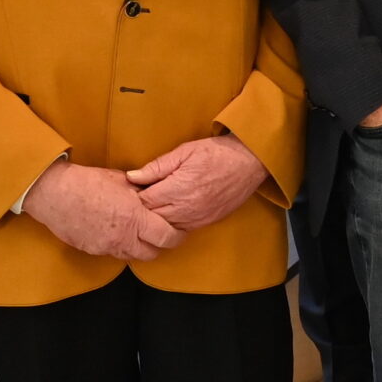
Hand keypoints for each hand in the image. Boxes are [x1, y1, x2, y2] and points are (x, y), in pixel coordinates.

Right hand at [23, 159, 183, 258]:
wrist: (54, 193)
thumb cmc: (88, 182)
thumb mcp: (123, 181)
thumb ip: (143, 192)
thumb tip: (156, 195)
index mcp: (135, 218)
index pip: (167, 238)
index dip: (176, 236)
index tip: (178, 231)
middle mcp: (123, 237)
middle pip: (152, 253)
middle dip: (159, 245)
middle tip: (160, 234)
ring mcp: (106, 246)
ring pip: (132, 256)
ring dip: (139, 248)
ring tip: (137, 233)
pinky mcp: (92, 250)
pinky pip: (113, 253)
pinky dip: (119, 246)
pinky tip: (116, 232)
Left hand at [128, 134, 269, 232]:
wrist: (249, 162)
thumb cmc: (217, 153)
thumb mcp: (184, 151)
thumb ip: (157, 166)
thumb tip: (132, 177)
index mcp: (178, 188)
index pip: (144, 200)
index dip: (135, 195)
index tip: (133, 188)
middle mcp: (187, 207)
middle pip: (152, 217)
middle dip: (143, 208)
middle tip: (140, 197)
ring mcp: (198, 217)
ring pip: (166, 227)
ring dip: (157, 218)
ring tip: (155, 204)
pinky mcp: (207, 221)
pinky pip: (182, 230)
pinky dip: (173, 222)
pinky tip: (172, 211)